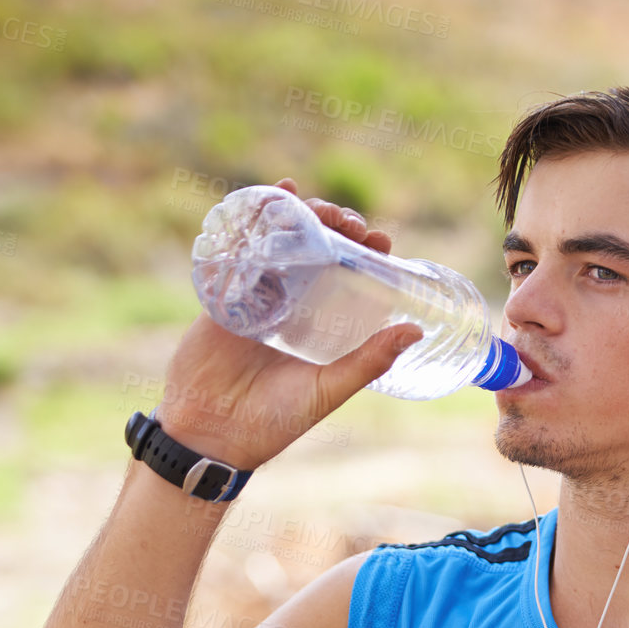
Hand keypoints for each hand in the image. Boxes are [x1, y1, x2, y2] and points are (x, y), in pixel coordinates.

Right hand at [156, 178, 421, 470]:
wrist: (212, 433)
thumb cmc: (274, 421)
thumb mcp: (329, 390)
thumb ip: (368, 361)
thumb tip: (416, 330)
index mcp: (319, 326)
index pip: (348, 278)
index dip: (366, 254)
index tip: (382, 241)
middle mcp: (291, 306)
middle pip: (317, 252)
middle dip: (335, 228)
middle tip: (351, 224)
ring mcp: (257, 295)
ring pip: (282, 242)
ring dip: (302, 216)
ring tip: (318, 207)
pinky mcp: (224, 291)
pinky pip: (241, 246)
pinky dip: (257, 217)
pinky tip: (277, 195)